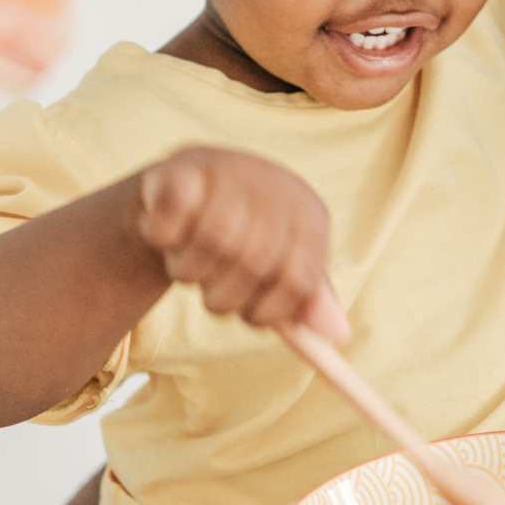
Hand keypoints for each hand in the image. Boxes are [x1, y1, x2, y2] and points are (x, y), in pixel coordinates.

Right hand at [135, 146, 351, 342]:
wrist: (187, 193)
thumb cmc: (243, 238)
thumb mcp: (279, 271)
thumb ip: (305, 305)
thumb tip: (340, 337)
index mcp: (309, 214)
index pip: (300, 280)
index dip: (269, 310)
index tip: (249, 313)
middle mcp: (275, 187)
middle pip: (255, 262)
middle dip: (224, 295)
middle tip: (211, 290)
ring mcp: (228, 171)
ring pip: (211, 242)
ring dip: (189, 270)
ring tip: (189, 260)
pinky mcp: (180, 168)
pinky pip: (172, 225)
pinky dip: (165, 242)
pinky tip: (170, 234)